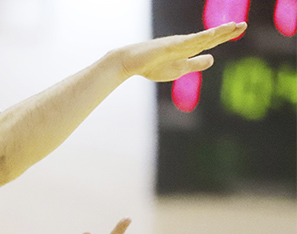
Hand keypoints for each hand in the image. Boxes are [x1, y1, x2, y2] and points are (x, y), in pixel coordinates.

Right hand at [117, 21, 245, 81]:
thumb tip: (212, 58)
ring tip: (234, 25)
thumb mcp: (179, 69)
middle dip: (227, 31)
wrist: (131, 62)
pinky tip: (213, 33)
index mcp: (188, 49)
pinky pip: (190, 41)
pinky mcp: (171, 45)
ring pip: (203, 37)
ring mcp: (179, 43)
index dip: (225, 35)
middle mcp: (186, 43)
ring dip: (219, 31)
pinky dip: (202, 37)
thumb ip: (196, 64)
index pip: (211, 41)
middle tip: (243, 24)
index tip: (240, 28)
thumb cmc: (152, 66)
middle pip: (210, 36)